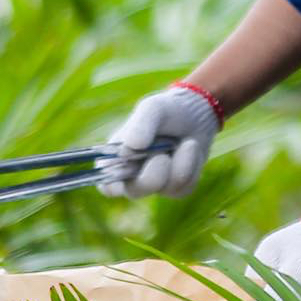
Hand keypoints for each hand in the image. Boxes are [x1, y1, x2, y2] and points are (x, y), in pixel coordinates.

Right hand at [97, 82, 222, 198]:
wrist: (195, 115)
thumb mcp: (152, 109)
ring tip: (186, 142)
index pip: (105, 184)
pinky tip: (190, 149)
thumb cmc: (165, 111)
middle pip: (134, 191)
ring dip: (180, 163)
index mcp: (115, 159)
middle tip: (163, 156)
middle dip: (152, 175)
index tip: (127, 171)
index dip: (112, 184)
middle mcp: (132, 176)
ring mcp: (155, 185)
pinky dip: (191, 165)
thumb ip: (140, 125)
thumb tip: (129, 148)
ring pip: (165, 189)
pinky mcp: (176, 189)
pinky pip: (184, 187)